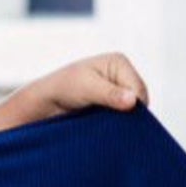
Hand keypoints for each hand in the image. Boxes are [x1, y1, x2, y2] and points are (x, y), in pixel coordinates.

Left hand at [27, 52, 150, 117]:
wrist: (46, 101)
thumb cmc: (63, 88)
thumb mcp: (87, 89)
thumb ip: (110, 94)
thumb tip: (133, 101)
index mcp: (118, 62)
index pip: (138, 88)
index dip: (133, 105)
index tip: (119, 117)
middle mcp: (121, 72)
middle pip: (139, 98)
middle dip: (129, 112)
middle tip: (112, 123)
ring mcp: (118, 87)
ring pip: (133, 108)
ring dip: (123, 118)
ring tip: (106, 123)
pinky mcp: (113, 100)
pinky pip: (124, 114)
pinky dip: (118, 121)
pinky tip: (107, 125)